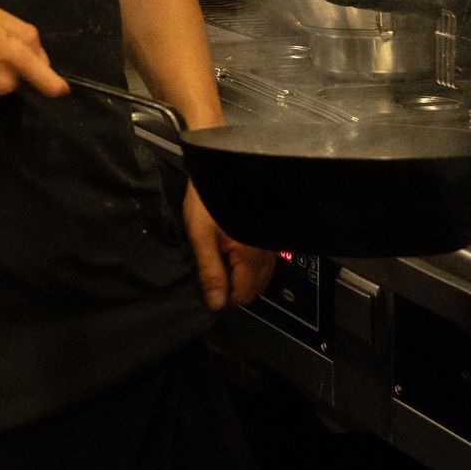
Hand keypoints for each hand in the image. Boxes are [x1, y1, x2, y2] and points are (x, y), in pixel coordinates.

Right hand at [0, 5, 66, 103]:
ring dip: (3, 73)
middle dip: (21, 65)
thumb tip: (41, 58)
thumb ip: (25, 32)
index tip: (62, 88)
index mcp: (11, 54)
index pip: (49, 84)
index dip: (58, 86)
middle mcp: (4, 81)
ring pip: (10, 85)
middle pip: (29, 79)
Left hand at [182, 185, 273, 313]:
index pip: (242, 296)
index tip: (207, 283)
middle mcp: (266, 255)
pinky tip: (232, 251)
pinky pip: (263, 262)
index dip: (222, 296)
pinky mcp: (269, 236)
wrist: (226, 165)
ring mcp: (270, 246)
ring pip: (260, 277)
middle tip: (212, 270)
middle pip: (253, 289)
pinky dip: (249, 263)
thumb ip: (210, 272)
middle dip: (233, 287)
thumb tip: (216, 304)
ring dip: (241, 276)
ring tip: (220, 258)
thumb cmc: (210, 199)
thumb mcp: (201, 236)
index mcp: (251, 258)